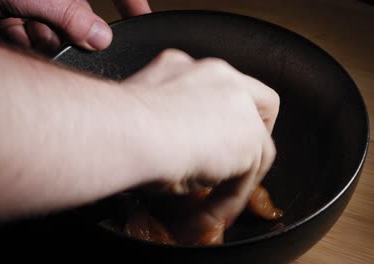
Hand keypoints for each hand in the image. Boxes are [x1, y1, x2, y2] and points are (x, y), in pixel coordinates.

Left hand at [0, 0, 150, 53]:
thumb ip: (70, 15)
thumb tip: (102, 37)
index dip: (130, 1)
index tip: (143, 18)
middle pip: (75, 20)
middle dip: (69, 35)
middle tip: (61, 39)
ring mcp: (26, 6)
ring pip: (51, 35)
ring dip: (42, 43)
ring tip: (27, 34)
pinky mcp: (7, 21)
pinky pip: (27, 42)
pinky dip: (22, 46)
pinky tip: (14, 39)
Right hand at [121, 49, 279, 238]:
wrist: (124, 131)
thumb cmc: (116, 128)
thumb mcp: (141, 119)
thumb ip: (163, 124)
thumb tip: (172, 154)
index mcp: (183, 68)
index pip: (219, 88)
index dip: (222, 117)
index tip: (213, 141)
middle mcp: (217, 75)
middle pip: (257, 101)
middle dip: (255, 131)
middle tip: (240, 162)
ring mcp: (238, 102)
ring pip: (257, 143)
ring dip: (240, 175)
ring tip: (217, 202)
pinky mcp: (250, 134)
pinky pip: (251, 172)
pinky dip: (233, 196)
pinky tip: (212, 211)